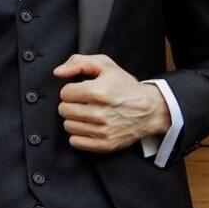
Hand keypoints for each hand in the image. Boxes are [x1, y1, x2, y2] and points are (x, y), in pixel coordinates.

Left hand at [54, 54, 170, 153]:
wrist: (150, 109)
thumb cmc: (126, 87)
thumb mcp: (105, 65)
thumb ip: (78, 63)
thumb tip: (58, 73)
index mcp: (98, 92)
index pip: (64, 93)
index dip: (72, 90)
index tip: (82, 91)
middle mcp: (100, 113)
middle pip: (64, 110)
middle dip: (72, 104)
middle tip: (85, 102)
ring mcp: (103, 131)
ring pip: (68, 126)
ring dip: (75, 119)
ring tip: (88, 114)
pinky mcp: (105, 144)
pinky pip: (75, 142)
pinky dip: (79, 135)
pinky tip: (89, 126)